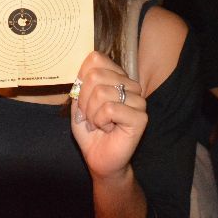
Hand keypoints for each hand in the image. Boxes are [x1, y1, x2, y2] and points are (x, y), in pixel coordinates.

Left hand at [70, 51, 147, 179]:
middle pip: (95, 75)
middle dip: (84, 100)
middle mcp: (130, 84)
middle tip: (90, 116)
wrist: (99, 158)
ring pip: (101, 92)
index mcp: (116, 76)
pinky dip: (100, 121)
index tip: (83, 100)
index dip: (81, 80)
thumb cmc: (90, 131)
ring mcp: (138, 100)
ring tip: (99, 123)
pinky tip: (108, 129)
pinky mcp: (140, 117)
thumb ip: (80, 83)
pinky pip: (110, 109)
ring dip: (92, 113)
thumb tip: (83, 72)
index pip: (95, 59)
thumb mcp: (77, 103)